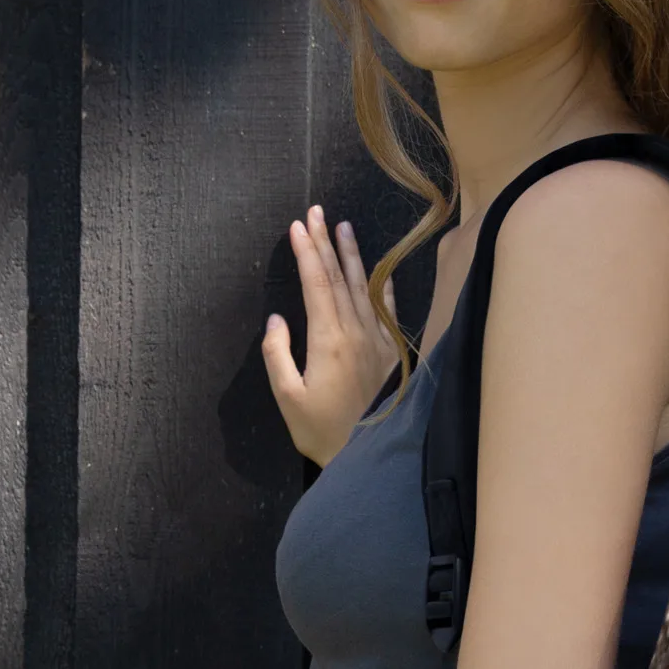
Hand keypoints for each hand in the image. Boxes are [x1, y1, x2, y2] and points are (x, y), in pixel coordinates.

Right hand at [263, 205, 400, 465]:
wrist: (373, 455)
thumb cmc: (323, 431)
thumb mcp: (288, 397)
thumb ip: (278, 355)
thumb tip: (277, 320)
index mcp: (327, 340)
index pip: (316, 283)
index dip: (307, 252)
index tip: (298, 226)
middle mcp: (356, 333)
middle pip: (339, 278)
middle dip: (326, 243)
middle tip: (317, 212)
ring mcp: (378, 341)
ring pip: (363, 288)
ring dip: (353, 256)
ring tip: (345, 227)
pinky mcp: (392, 353)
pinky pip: (385, 310)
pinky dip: (381, 287)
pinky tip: (379, 271)